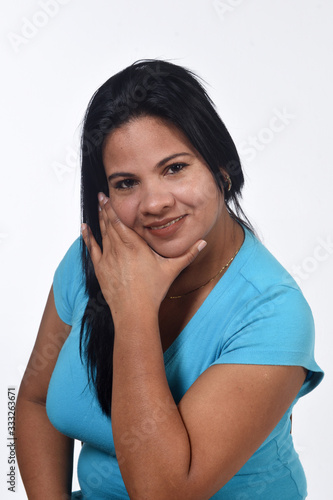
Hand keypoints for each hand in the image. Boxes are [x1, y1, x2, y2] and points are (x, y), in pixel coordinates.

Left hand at [81, 193, 206, 316]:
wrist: (134, 311)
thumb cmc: (153, 291)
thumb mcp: (172, 269)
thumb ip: (188, 254)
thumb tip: (204, 242)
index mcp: (135, 245)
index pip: (120, 221)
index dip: (112, 208)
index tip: (107, 197)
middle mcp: (119, 249)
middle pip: (109, 224)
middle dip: (105, 209)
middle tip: (101, 196)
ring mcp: (108, 258)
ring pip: (101, 234)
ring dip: (98, 220)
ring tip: (97, 206)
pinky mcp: (101, 269)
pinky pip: (92, 248)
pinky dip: (87, 237)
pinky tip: (84, 228)